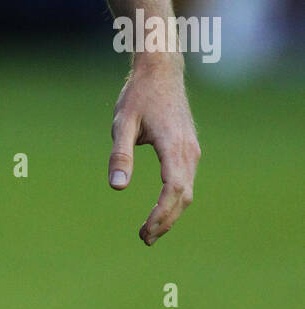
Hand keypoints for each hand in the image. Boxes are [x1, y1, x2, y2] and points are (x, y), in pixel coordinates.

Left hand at [108, 60, 200, 244]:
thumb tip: (116, 188)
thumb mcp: (122, 123)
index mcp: (173, 146)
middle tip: (144, 239)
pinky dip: (176, 198)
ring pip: (187, 191)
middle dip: (166, 221)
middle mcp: (188, 151)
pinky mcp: (189, 147)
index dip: (161, 214)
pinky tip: (162, 206)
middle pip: (183, 197)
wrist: (161, 70)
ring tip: (151, 230)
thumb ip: (120, 155)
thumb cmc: (139, 94)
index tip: (145, 231)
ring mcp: (192, 149)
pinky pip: (186, 180)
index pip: (172, 190)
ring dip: (172, 213)